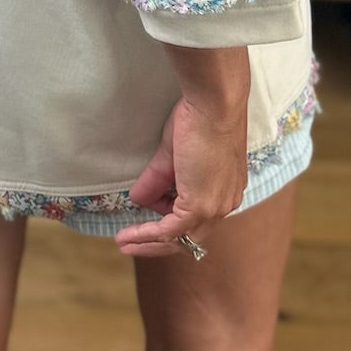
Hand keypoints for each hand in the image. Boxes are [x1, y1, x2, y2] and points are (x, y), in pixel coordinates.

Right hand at [114, 92, 249, 259]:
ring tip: (124, 242)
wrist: (213, 107)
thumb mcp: (173, 156)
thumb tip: (139, 198)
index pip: (196, 219)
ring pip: (178, 237)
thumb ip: (157, 180)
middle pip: (188, 236)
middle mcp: (225, 204)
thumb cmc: (199, 120)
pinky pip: (169, 229)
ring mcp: (215, 208)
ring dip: (148, 242)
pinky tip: (127, 236)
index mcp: (225, 191)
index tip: (147, 223)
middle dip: (157, 242)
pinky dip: (146, 235)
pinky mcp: (200, 206)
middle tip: (131, 243)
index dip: (169, 224)